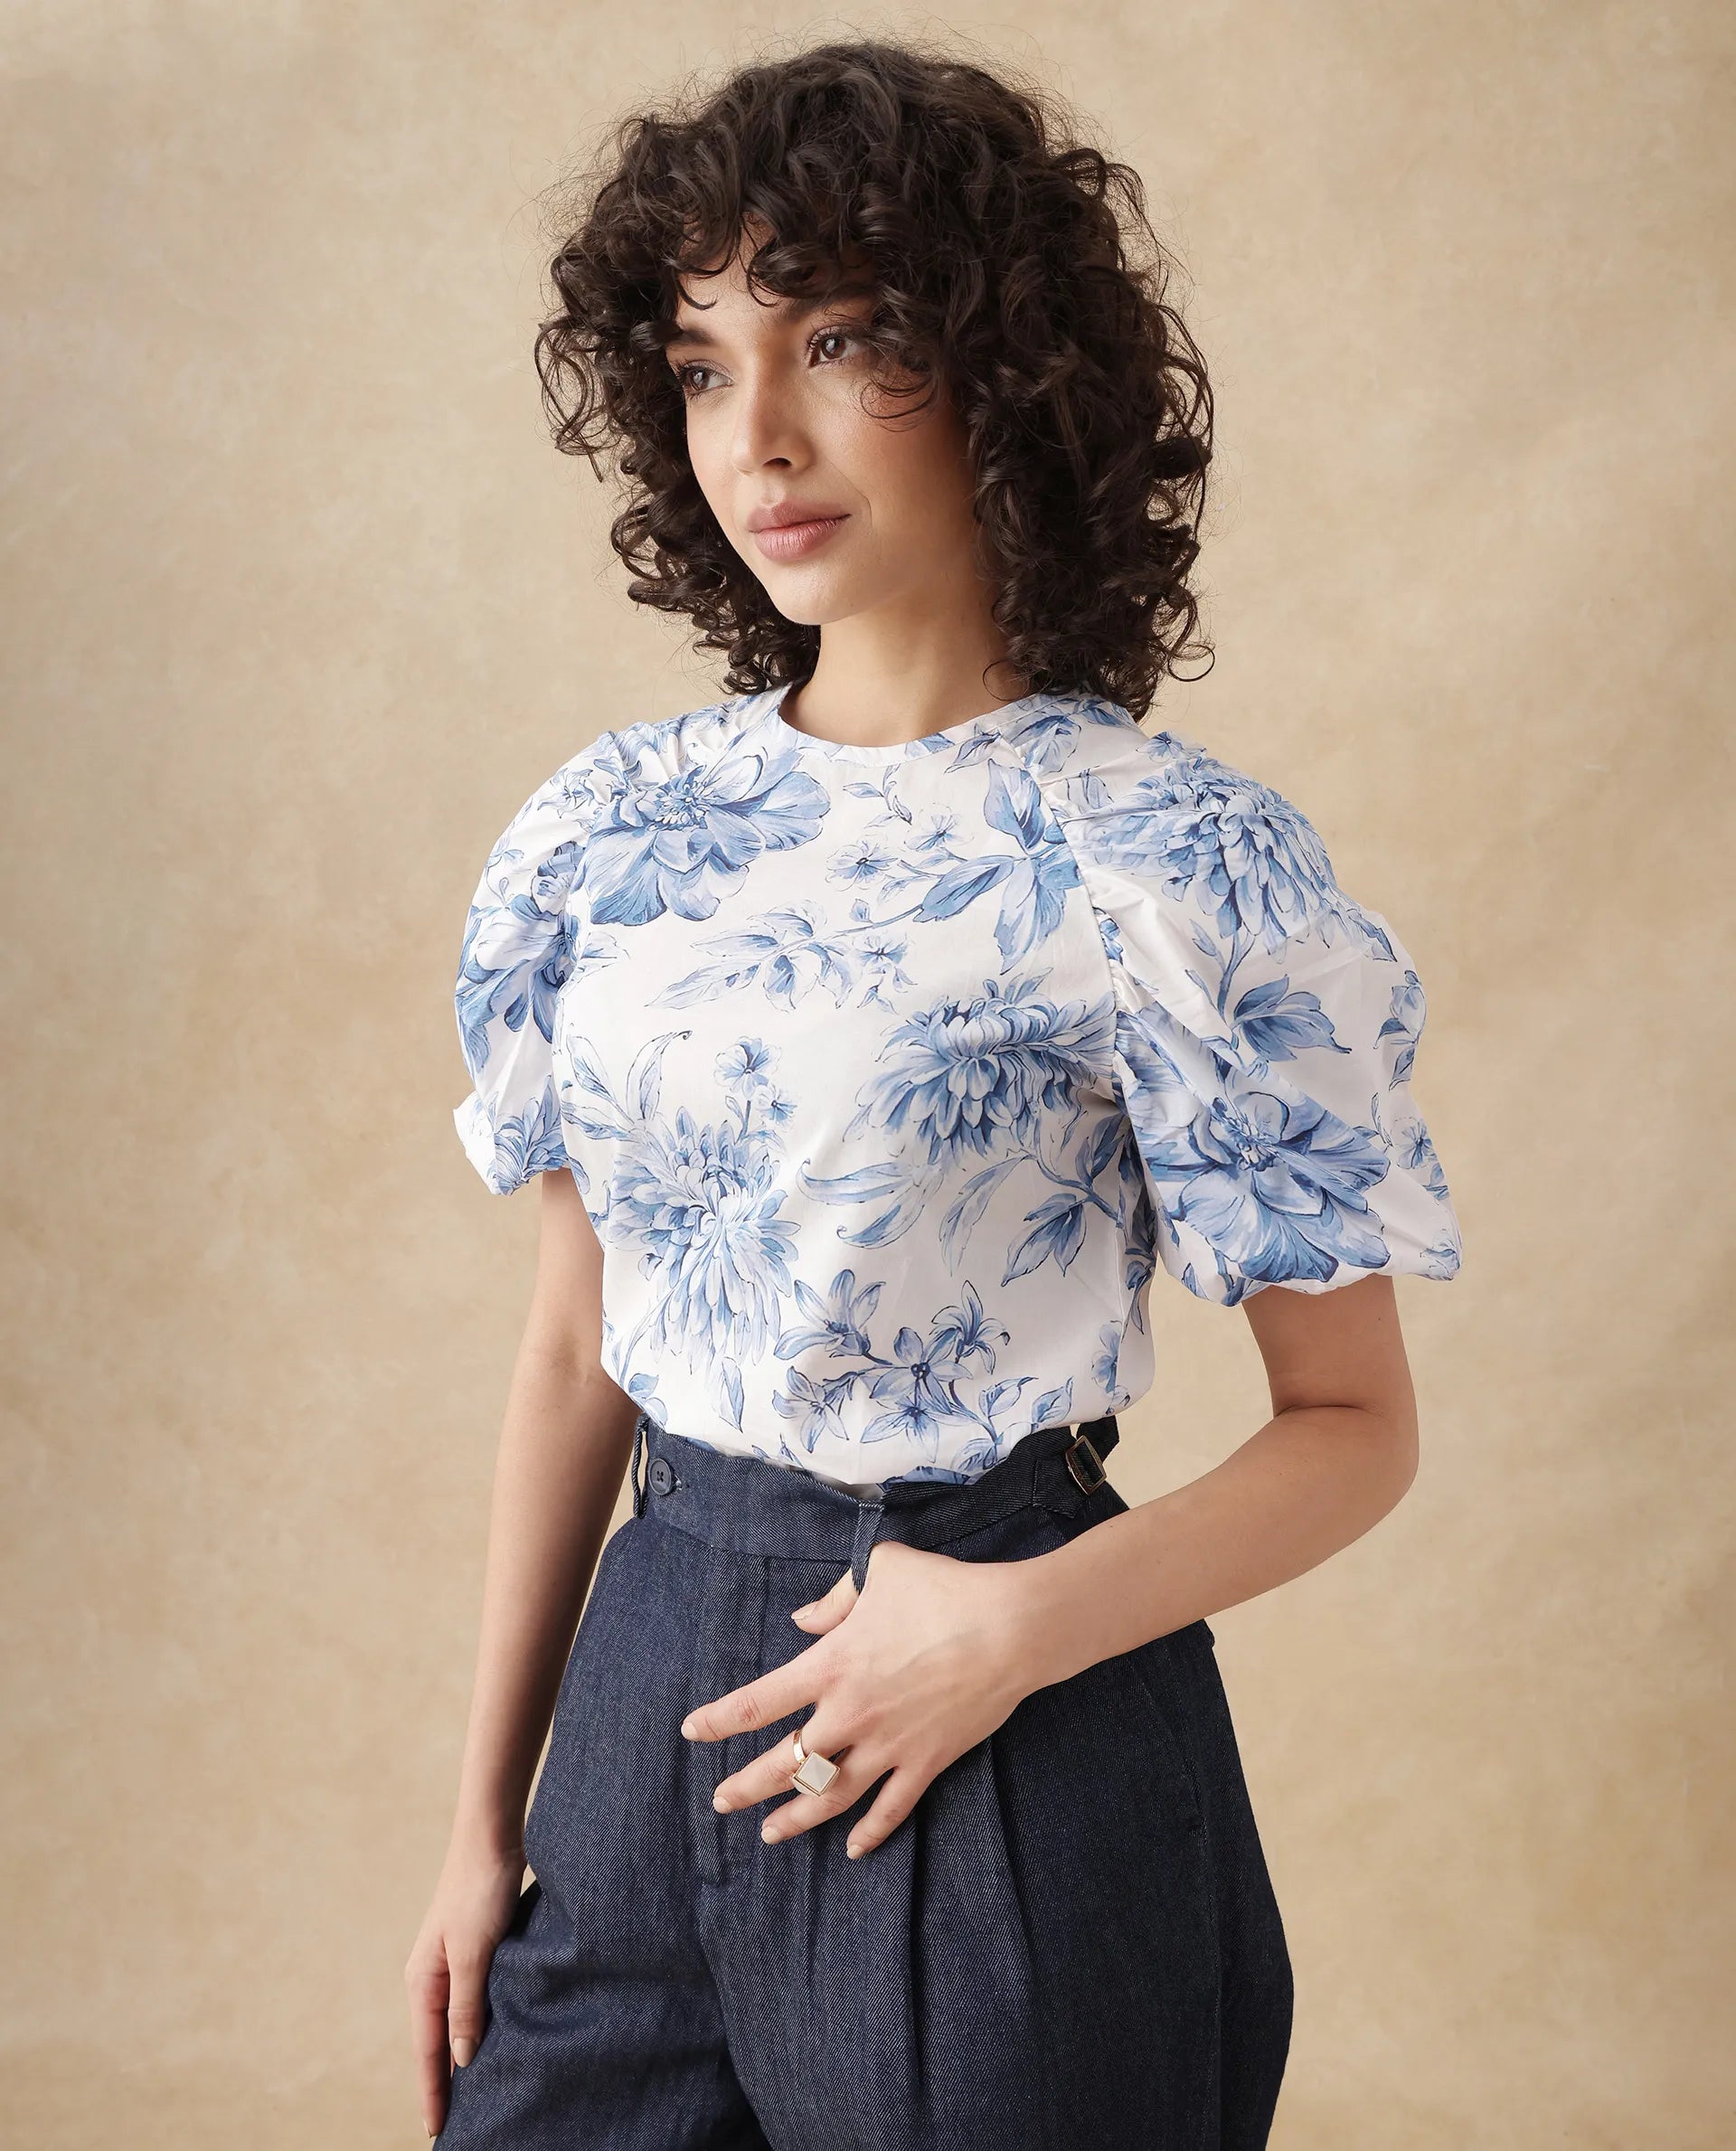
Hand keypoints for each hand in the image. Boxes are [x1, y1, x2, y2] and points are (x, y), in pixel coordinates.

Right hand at [404, 1836, 526, 2138]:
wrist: (493, 1837)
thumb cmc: (479, 1890)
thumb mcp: (474, 1954)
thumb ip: (466, 2007)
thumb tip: (463, 2059)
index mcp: (423, 1980)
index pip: (427, 2051)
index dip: (433, 2093)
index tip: (437, 2133)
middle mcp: (433, 1976)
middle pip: (438, 2043)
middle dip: (445, 2083)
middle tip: (457, 2126)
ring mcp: (454, 1964)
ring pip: (458, 2023)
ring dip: (465, 2056)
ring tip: (477, 2096)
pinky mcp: (476, 1951)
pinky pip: (475, 2002)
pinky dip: (480, 2026)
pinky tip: (496, 2040)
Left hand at [680, 1537, 1038, 1859]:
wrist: (1009, 1627)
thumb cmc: (943, 1590)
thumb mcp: (881, 1570)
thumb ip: (835, 1598)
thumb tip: (803, 1620)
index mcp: (831, 1665)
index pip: (759, 1701)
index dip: (720, 1719)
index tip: (693, 1731)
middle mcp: (851, 1713)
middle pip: (786, 1762)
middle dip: (747, 1786)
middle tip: (721, 1801)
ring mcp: (889, 1744)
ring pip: (830, 1795)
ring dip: (797, 1818)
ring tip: (771, 1834)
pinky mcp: (927, 1762)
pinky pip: (892, 1808)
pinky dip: (872, 1833)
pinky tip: (854, 1850)